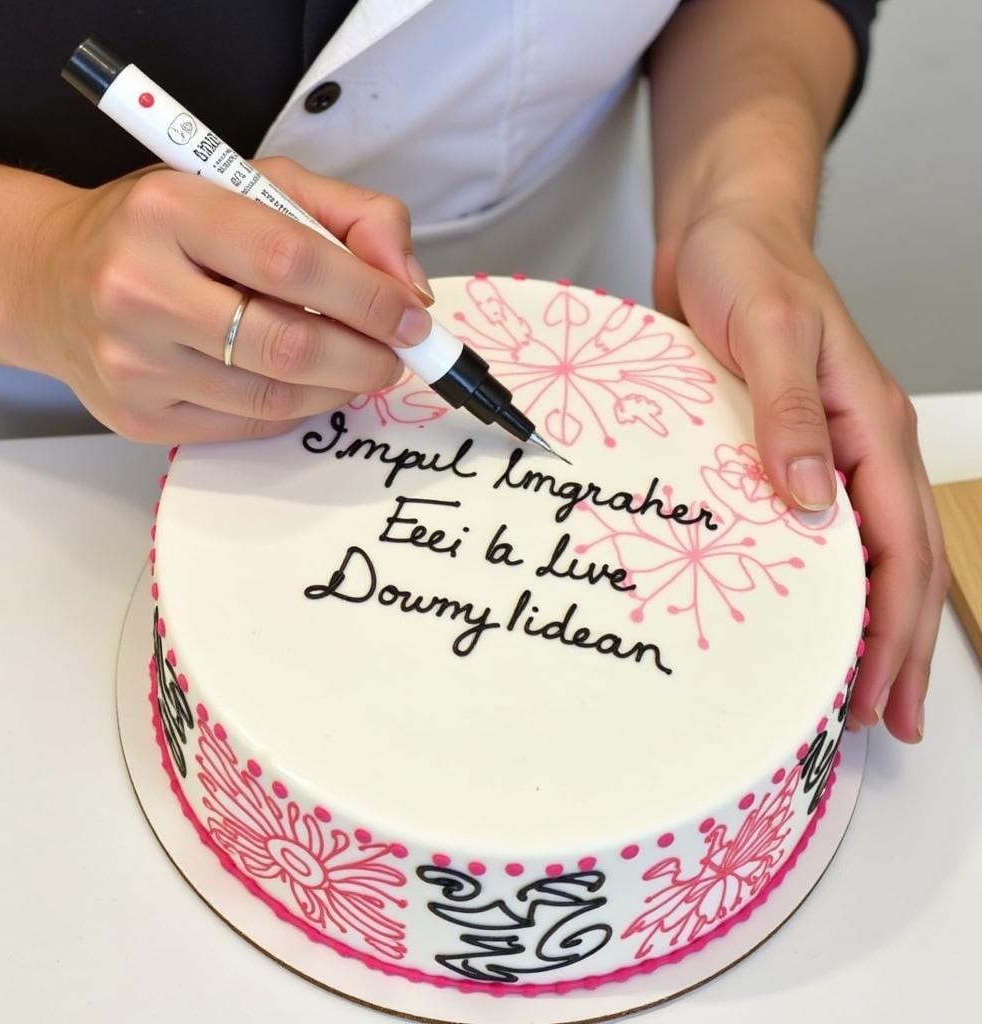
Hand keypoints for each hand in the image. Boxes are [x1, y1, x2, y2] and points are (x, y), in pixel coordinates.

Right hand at [19, 157, 434, 441]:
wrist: (50, 280)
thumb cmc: (160, 229)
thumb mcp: (251, 185)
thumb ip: (346, 215)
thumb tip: (407, 284)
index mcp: (168, 211)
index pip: (292, 260)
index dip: (369, 296)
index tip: (412, 317)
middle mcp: (138, 288)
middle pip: (288, 343)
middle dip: (366, 357)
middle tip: (396, 355)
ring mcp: (132, 363)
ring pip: (274, 396)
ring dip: (339, 388)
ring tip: (359, 367)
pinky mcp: (137, 416)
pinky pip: (247, 425)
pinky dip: (295, 409)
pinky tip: (304, 385)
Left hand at [653, 201, 949, 742]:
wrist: (721, 235)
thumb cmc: (747, 268)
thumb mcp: (770, 330)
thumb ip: (792, 411)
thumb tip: (813, 501)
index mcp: (869, 424)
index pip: (899, 545)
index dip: (894, 627)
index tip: (879, 694)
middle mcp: (857, 445)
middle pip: (897, 563)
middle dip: (895, 647)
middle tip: (882, 720)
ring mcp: (823, 449)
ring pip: (862, 554)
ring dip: (865, 624)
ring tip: (855, 689)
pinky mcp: (781, 448)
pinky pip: (813, 529)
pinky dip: (818, 582)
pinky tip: (802, 615)